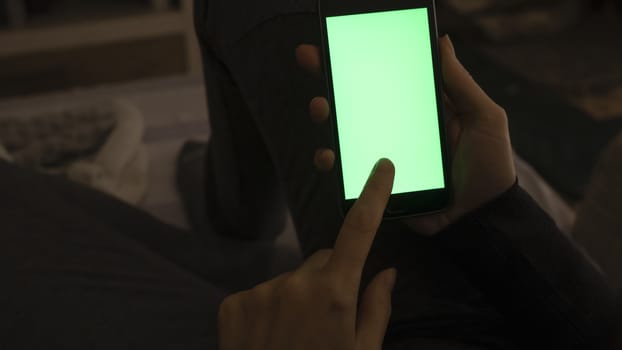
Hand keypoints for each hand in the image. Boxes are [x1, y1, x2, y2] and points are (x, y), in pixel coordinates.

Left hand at [218, 160, 396, 349]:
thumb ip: (377, 309)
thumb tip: (388, 272)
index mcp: (334, 295)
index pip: (359, 232)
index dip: (373, 196)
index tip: (381, 166)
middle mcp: (295, 284)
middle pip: (324, 260)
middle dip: (332, 278)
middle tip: (330, 319)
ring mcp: (261, 291)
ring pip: (292, 279)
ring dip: (298, 296)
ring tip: (295, 336)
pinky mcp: (233, 303)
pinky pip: (262, 293)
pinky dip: (269, 308)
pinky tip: (269, 339)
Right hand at [297, 35, 515, 234]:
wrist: (484, 217)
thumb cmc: (489, 165)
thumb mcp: (484, 117)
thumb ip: (461, 84)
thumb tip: (441, 41)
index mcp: (418, 108)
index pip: (384, 79)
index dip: (360, 60)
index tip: (336, 42)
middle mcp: (395, 129)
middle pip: (356, 101)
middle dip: (330, 77)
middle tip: (312, 61)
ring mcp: (383, 157)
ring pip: (344, 133)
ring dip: (324, 116)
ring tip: (321, 108)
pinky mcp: (377, 184)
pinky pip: (347, 171)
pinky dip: (332, 161)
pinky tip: (329, 155)